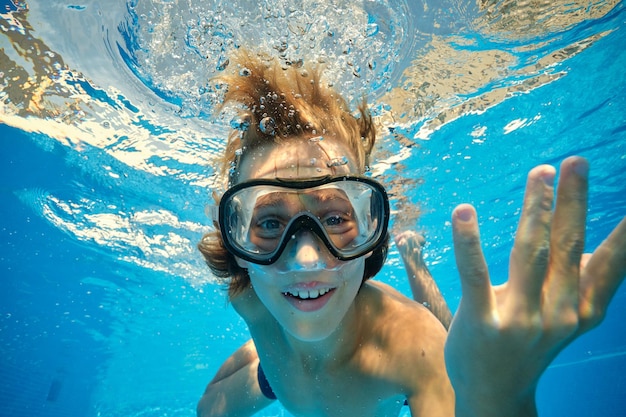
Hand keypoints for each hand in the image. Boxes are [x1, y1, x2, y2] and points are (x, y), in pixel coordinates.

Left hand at [444, 156, 625, 416]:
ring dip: (536, 209)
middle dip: (573, 203)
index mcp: (583, 309)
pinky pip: (475, 274)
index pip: (611, 263)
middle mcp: (559, 313)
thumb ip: (584, 281)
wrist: (497, 393)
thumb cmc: (529, 344)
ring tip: (541, 172)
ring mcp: (521, 319)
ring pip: (530, 253)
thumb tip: (606, 244)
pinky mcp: (482, 321)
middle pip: (568, 247)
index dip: (625, 233)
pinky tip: (464, 210)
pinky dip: (469, 241)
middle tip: (576, 162)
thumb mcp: (567, 315)